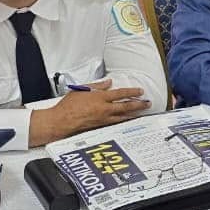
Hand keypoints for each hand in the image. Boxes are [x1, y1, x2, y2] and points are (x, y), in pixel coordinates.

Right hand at [28, 78, 150, 145]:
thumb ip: (97, 86)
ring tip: (141, 112)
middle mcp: (104, 109)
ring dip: (133, 114)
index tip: (140, 92)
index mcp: (100, 98)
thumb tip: (108, 83)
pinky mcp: (100, 126)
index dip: (132, 92)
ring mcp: (103, 119)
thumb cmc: (68, 106)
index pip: (120, 94)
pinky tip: (127, 119)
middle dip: (138, 105)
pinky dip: (123, 120)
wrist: (61, 121)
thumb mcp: (82, 90)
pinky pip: (115, 122)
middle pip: (125, 106)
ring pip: (122, 116)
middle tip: (147, 103)